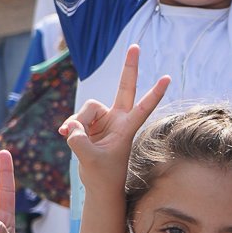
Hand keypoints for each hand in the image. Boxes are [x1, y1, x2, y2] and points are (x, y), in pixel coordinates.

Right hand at [58, 44, 169, 182]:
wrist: (99, 186)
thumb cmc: (103, 175)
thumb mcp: (90, 158)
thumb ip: (78, 139)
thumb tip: (69, 125)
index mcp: (127, 128)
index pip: (143, 107)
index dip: (154, 93)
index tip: (168, 78)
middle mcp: (118, 119)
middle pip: (124, 87)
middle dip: (129, 67)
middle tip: (136, 46)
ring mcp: (104, 120)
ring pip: (87, 109)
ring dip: (77, 123)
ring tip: (73, 138)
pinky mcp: (90, 124)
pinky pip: (76, 118)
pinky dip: (69, 126)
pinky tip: (64, 134)